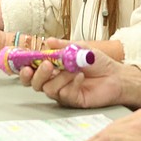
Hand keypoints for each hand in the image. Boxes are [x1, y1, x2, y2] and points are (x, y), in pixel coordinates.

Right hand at [20, 48, 140, 110]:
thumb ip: (63, 45)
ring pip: (48, 89)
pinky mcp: (73, 100)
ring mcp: (62, 91)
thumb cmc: (98, 62)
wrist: (116, 75)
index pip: (32, 69)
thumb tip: (48, 40)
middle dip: (37, 75)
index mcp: (53, 67)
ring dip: (59, 77)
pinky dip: (72, 83)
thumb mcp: (79, 47)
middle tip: (47, 65)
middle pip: (34, 83)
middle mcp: (54, 80)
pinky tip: (80, 76)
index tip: (24, 61)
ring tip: (72, 69)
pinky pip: (65, 94)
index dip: (24, 66)